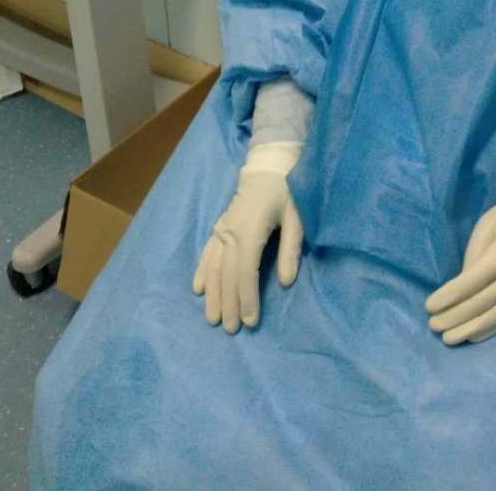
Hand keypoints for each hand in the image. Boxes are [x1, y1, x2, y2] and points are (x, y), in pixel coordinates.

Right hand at [193, 141, 302, 332]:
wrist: (268, 166)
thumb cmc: (287, 191)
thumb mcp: (297, 216)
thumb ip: (291, 249)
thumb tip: (286, 282)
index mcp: (250, 230)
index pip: (245, 272)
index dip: (247, 298)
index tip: (250, 321)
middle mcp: (230, 233)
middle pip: (226, 275)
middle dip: (228, 304)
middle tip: (230, 329)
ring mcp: (221, 230)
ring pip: (213, 268)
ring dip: (212, 294)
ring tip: (212, 318)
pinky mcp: (219, 227)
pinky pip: (206, 253)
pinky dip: (201, 272)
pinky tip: (198, 289)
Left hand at [425, 173, 495, 344]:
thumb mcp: (485, 229)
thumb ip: (473, 259)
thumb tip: (459, 289)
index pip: (470, 283)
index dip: (448, 297)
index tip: (429, 306)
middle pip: (480, 303)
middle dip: (453, 316)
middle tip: (432, 325)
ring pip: (493, 317)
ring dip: (468, 329)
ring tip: (447, 338)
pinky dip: (488, 330)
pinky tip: (472, 337)